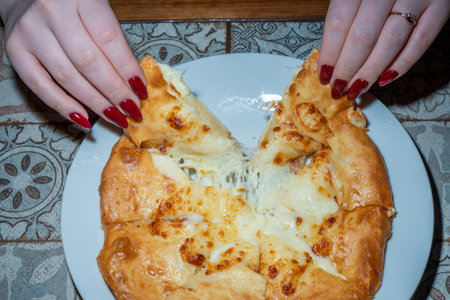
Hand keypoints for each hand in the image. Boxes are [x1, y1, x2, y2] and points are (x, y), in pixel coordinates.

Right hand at [0, 0, 146, 128]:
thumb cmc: (70, 5)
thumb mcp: (96, 9)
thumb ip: (112, 40)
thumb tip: (134, 82)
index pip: (109, 39)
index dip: (128, 69)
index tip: (141, 91)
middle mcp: (52, 12)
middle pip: (89, 62)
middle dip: (115, 92)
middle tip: (132, 110)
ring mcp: (31, 31)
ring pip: (68, 77)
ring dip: (96, 103)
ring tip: (115, 116)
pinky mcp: (15, 49)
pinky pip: (40, 86)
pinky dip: (64, 106)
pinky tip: (84, 119)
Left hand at [317, 0, 448, 99]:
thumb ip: (344, 16)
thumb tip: (330, 56)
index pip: (340, 22)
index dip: (330, 54)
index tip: (324, 74)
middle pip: (363, 36)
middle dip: (347, 68)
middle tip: (338, 87)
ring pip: (390, 42)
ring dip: (370, 71)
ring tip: (356, 88)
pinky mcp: (441, 7)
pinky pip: (421, 41)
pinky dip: (402, 64)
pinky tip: (384, 78)